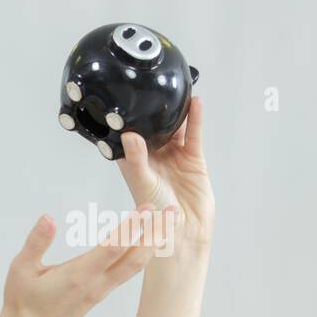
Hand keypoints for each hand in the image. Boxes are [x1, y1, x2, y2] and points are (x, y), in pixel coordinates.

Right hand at [0, 206, 165, 316]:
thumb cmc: (21, 303)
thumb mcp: (20, 269)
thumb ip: (36, 243)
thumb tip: (48, 217)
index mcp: (78, 276)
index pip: (113, 248)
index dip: (133, 227)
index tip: (148, 207)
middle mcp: (96, 284)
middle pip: (136, 257)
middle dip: (156, 232)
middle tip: (173, 209)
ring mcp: (101, 291)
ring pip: (136, 266)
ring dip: (154, 243)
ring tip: (168, 222)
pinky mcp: (100, 294)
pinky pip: (128, 272)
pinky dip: (143, 255)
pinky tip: (149, 244)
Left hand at [116, 95, 214, 253]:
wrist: (184, 231)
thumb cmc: (155, 215)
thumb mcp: (142, 184)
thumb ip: (136, 160)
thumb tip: (129, 135)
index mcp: (134, 164)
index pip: (127, 137)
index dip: (125, 120)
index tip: (120, 98)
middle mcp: (152, 158)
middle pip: (153, 129)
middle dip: (151, 111)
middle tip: (150, 85)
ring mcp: (173, 157)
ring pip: (174, 129)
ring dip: (174, 111)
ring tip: (174, 88)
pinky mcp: (193, 159)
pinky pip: (193, 135)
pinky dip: (195, 119)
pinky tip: (195, 102)